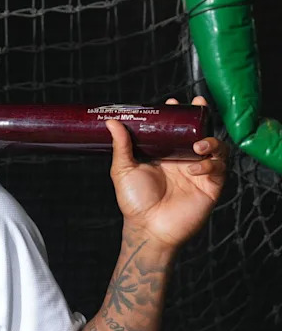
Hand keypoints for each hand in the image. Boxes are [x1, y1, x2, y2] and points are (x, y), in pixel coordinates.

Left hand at [106, 96, 227, 249]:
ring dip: (210, 142)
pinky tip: (195, 170)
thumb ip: (121, 145)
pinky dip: (209, 166)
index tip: (172, 101)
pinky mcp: (210, 186)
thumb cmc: (134, 201)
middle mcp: (183, 160)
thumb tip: (112, 122)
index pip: (176, 130)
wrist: (148, 228)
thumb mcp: (123, 169)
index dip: (177, 115)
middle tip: (198, 105)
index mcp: (165, 154)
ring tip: (198, 145)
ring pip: (216, 148)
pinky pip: (218, 169)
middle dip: (202, 118)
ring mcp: (199, 173)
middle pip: (200, 133)